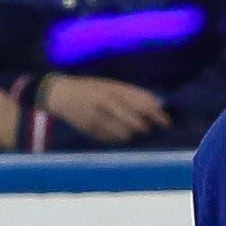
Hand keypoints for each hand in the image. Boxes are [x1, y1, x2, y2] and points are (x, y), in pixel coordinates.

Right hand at [43, 75, 171, 143]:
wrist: (58, 94)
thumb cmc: (89, 88)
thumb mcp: (110, 85)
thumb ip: (131, 94)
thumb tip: (156, 103)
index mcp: (112, 92)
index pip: (142, 106)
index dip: (157, 116)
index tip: (167, 123)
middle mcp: (105, 106)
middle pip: (136, 124)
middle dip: (145, 127)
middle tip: (147, 128)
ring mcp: (97, 120)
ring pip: (126, 135)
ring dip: (132, 134)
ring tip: (130, 130)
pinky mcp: (91, 132)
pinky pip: (112, 140)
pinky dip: (118, 138)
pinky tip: (115, 132)